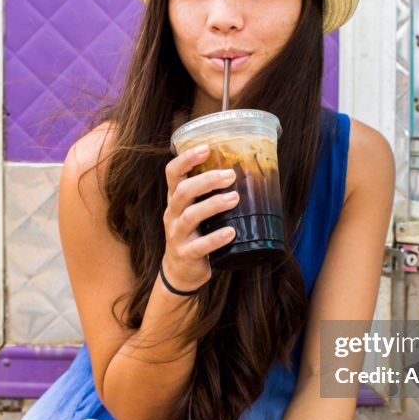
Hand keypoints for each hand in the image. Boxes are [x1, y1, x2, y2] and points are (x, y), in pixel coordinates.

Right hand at [161, 144, 238, 289]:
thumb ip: (210, 195)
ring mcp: (177, 235)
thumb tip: (246, 173)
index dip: (186, 159)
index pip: (172, 173)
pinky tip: (231, 232)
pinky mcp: (185, 254)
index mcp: (175, 199)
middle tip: (231, 175)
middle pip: (182, 191)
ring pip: (190, 216)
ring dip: (213, 205)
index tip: (206, 148)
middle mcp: (172, 214)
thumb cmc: (194, 234)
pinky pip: (199, 246)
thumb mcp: (195, 211)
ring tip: (235, 198)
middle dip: (206, 180)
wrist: (180, 271)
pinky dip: (216, 238)